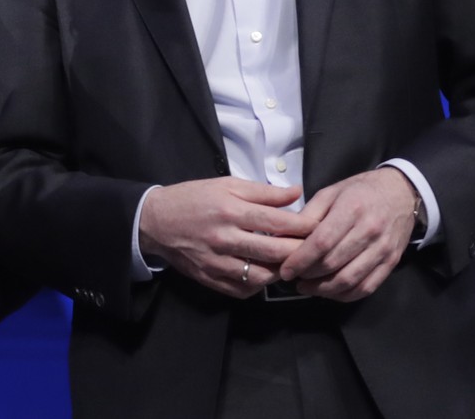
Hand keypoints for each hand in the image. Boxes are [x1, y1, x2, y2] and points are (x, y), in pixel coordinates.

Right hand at [138, 177, 316, 298]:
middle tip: (314, 250)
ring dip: (280, 271)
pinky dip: (259, 285)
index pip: (277, 222)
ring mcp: (216, 262)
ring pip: (262, 276)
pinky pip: (243, 290)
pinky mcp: (210, 278)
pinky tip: (263, 273)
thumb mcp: (226, 185)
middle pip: (274, 252)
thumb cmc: (192, 198)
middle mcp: (224, 238)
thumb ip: (263, 192)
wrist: (155, 221)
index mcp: (230, 210)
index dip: (303, 226)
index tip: (319, 227)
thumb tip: (296, 193)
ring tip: (288, 262)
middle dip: (300, 252)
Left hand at [278, 168, 417, 301]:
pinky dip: (345, 295)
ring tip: (307, 287)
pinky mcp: (392, 262)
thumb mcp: (331, 192)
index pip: (321, 242)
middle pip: (333, 263)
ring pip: (349, 280)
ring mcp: (383, 249)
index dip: (300, 260)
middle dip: (308, 275)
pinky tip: (330, 291)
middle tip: (293, 278)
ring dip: (324, 289)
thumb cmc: (360, 191)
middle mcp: (369, 230)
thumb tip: (285, 236)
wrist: (402, 192)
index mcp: (351, 209)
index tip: (286, 270)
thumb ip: (309, 214)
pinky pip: (367, 287)